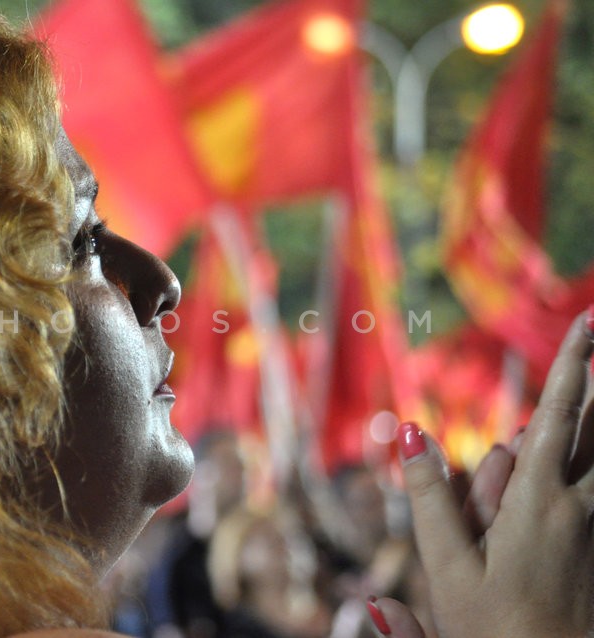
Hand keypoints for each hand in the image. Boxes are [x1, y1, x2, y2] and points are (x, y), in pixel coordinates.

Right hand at [375, 313, 593, 637]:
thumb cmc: (494, 630)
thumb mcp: (447, 567)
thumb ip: (427, 495)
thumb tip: (408, 431)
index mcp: (539, 503)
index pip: (558, 415)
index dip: (574, 364)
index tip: (587, 321)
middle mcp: (581, 507)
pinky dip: (593, 463)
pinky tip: (585, 461)